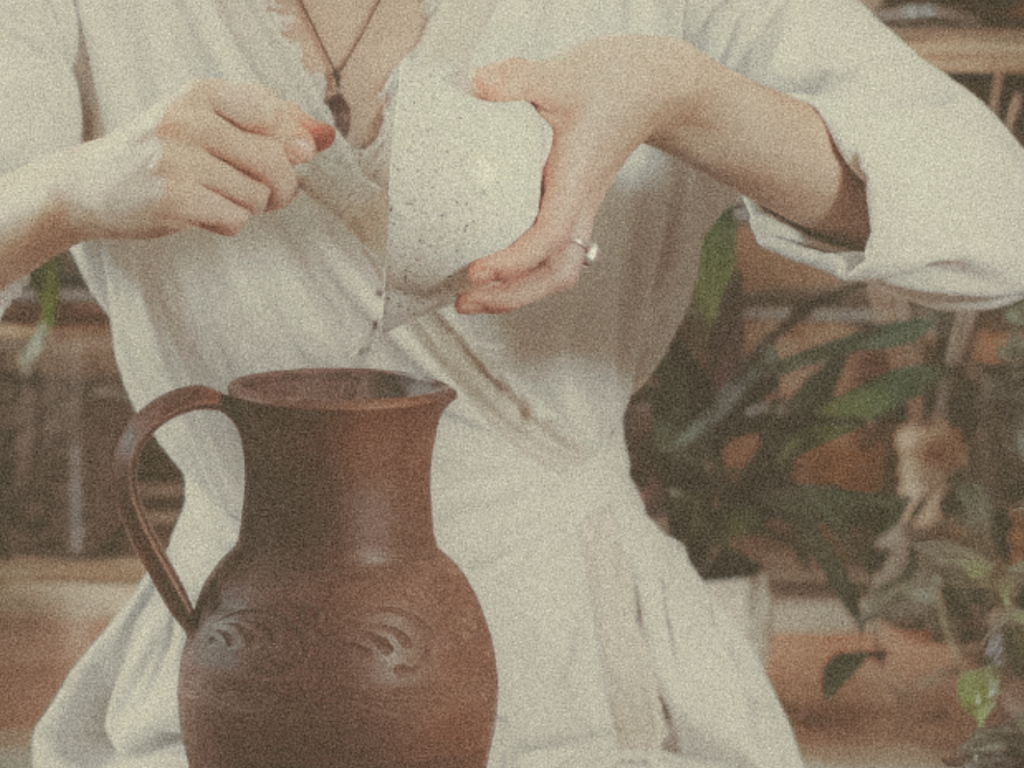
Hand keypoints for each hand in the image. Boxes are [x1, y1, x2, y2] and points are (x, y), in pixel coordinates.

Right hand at [57, 78, 334, 240]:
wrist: (89, 186)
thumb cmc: (162, 154)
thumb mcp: (207, 124)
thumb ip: (266, 125)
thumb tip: (322, 137)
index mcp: (199, 93)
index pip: (273, 112)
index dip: (291, 142)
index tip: (287, 155)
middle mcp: (187, 120)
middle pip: (276, 159)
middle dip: (283, 186)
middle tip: (270, 194)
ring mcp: (177, 160)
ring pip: (258, 195)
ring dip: (252, 207)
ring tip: (221, 199)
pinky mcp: (173, 201)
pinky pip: (236, 219)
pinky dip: (231, 224)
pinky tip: (206, 216)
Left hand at [456, 36, 699, 313]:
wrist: (654, 87)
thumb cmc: (616, 81)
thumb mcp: (563, 74)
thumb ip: (519, 78)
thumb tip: (476, 82)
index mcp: (577, 183)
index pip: (549, 238)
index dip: (513, 262)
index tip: (475, 270)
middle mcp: (580, 206)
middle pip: (557, 275)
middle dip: (512, 296)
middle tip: (464, 301)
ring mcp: (578, 210)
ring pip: (555, 271)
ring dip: (516, 292)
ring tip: (471, 297)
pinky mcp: (571, 206)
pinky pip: (548, 252)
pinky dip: (520, 270)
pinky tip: (489, 267)